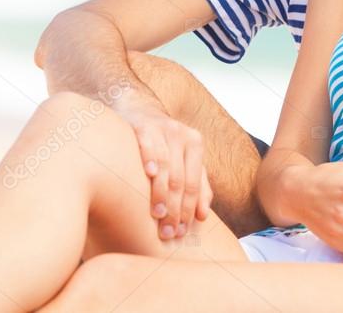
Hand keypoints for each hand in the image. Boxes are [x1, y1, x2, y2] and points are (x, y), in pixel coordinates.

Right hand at [119, 102, 211, 239]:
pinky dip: (150, 159)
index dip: (189, 210)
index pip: (194, 184)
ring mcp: (162, 128)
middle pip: (180, 179)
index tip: (181, 232)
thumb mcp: (184, 159)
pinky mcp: (143, 125)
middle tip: (168, 232)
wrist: (138, 109)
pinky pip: (148, 144)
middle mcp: (182, 135)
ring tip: (158, 215)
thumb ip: (198, 184)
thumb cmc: (163, 142)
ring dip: (161, 192)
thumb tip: (203, 216)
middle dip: (175, 208)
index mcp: (195, 144)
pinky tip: (149, 174)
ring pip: (166, 166)